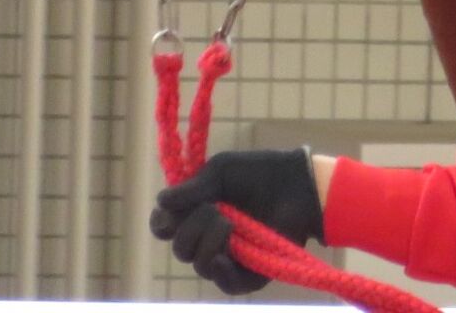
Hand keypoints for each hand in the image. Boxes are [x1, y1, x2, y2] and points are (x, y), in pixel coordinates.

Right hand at [150, 146, 323, 293]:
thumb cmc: (258, 172)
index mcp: (196, 211)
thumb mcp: (221, 172)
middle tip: (212, 207)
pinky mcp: (249, 273)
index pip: (164, 227)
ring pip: (200, 264)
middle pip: (180, 248)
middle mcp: (208, 237)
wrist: (296, 183)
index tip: (169, 213)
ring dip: (209, 241)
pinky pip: (227, 284)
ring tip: (230, 222)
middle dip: (190, 227)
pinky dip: (222, 271)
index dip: (162, 223)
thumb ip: (192, 189)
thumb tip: (160, 202)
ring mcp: (228, 256)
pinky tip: (224, 255)